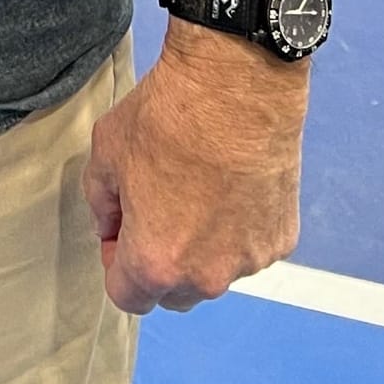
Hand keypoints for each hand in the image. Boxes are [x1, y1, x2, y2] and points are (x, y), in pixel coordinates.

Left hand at [81, 26, 306, 313]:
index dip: (116, 263)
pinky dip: (238, 228)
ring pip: (215, 271)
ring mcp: (249, 261)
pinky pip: (248, 247)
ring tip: (200, 189)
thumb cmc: (165, 117)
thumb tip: (111, 229)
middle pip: (174, 293)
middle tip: (157, 209)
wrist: (236, 86)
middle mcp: (206, 277)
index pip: (127, 297)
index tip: (121, 229)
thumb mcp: (105, 154)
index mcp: (155, 263)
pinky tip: (233, 183)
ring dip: (202, 248)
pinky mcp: (282, 240)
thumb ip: (100, 206)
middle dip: (159, 263)